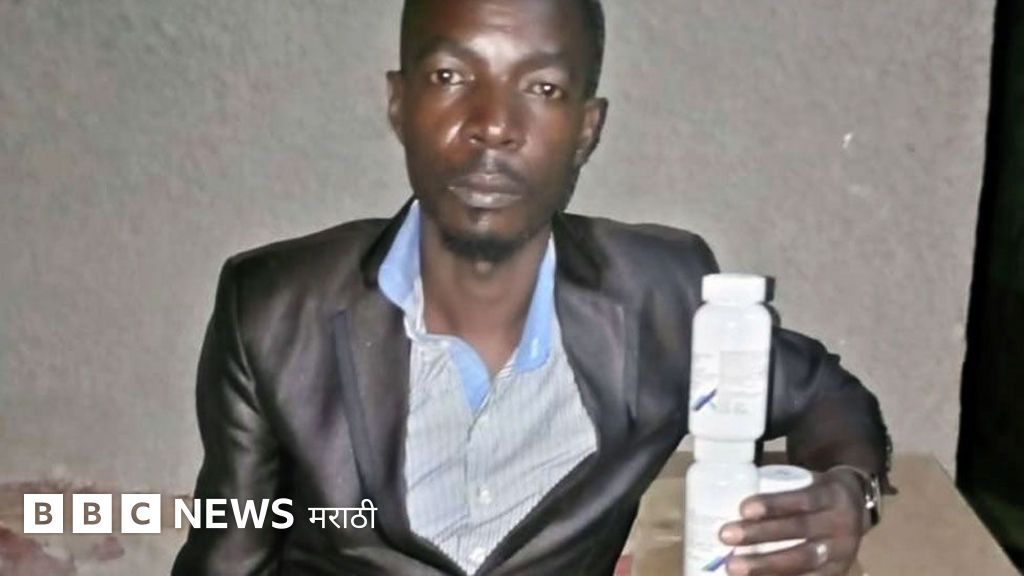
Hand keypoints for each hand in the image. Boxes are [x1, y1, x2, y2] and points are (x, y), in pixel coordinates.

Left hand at [718, 469, 867, 574]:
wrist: (860, 508)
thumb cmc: (817, 492)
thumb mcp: (807, 482)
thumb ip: (778, 489)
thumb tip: (727, 497)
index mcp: (831, 495)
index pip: (801, 499)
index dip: (773, 505)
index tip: (743, 509)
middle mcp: (840, 524)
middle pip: (799, 530)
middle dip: (760, 534)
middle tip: (726, 535)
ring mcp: (842, 552)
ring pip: (803, 561)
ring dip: (765, 566)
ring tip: (733, 567)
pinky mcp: (839, 572)